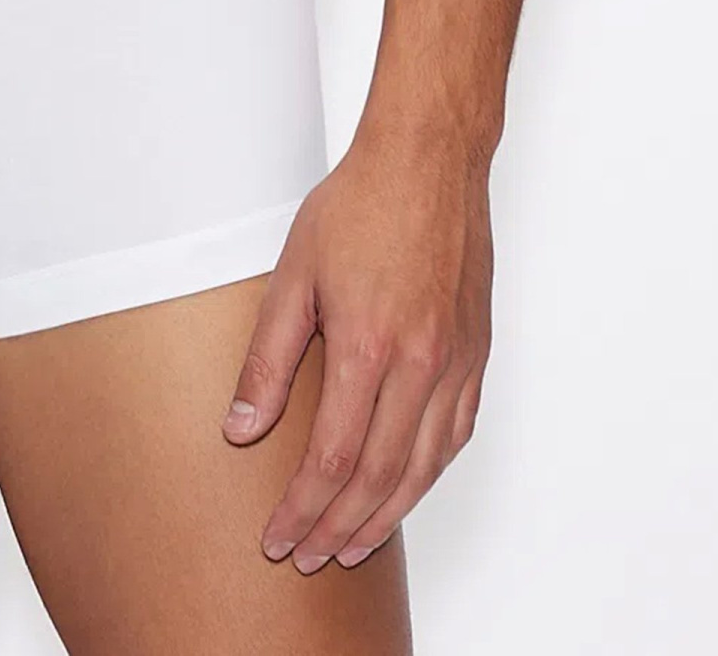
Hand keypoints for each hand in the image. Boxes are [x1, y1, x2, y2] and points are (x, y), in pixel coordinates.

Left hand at [221, 127, 492, 571]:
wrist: (429, 158)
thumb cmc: (358, 205)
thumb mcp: (293, 273)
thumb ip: (268, 359)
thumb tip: (241, 429)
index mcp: (369, 346)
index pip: (333, 459)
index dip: (304, 509)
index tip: (279, 537)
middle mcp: (420, 364)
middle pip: (380, 477)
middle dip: (340, 528)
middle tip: (309, 558)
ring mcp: (455, 360)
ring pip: (424, 466)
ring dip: (386, 515)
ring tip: (352, 544)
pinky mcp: (476, 351)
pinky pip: (456, 433)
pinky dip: (428, 473)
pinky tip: (405, 487)